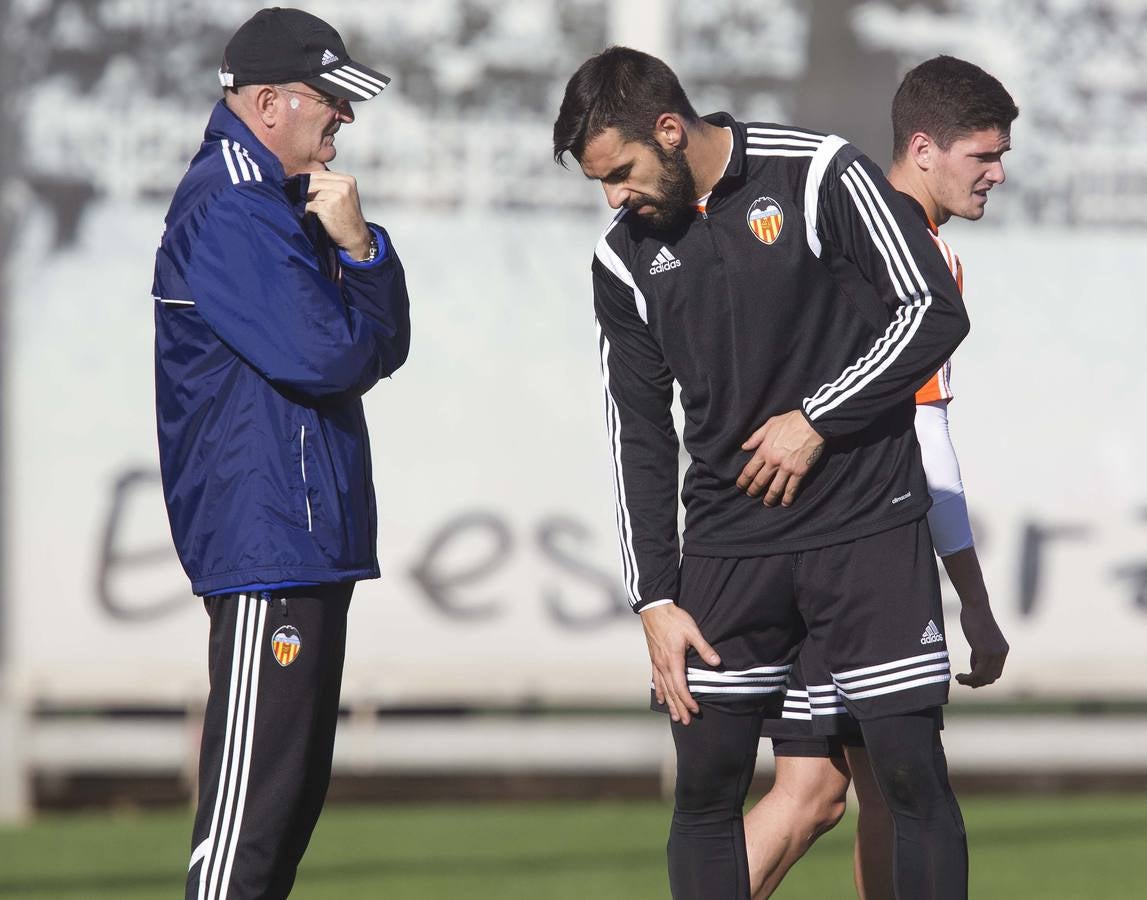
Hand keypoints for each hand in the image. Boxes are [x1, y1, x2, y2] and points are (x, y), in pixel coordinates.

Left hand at [305, 171, 371, 259]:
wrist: (355, 236)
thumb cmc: (347, 217)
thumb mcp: (344, 196)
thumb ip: (330, 185)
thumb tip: (305, 178)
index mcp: (347, 180)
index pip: (321, 174)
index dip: (308, 179)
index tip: (299, 184)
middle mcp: (343, 186)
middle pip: (314, 181)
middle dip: (304, 188)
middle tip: (295, 194)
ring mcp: (336, 196)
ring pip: (310, 192)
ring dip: (303, 198)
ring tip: (301, 203)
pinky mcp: (328, 207)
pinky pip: (309, 204)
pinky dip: (305, 209)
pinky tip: (306, 212)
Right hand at [641, 604, 719, 725]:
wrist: (654, 609)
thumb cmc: (674, 619)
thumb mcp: (692, 632)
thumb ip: (704, 648)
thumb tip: (717, 663)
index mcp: (673, 660)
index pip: (680, 687)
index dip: (688, 700)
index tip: (695, 710)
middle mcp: (663, 665)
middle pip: (671, 692)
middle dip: (679, 707)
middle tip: (686, 721)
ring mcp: (656, 663)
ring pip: (663, 688)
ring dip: (669, 703)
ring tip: (674, 716)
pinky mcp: (653, 658)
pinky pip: (655, 679)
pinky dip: (658, 690)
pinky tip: (660, 698)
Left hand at [736, 410, 824, 506]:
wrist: (813, 423)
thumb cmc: (792, 421)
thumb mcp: (770, 424)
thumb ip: (756, 437)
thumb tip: (744, 447)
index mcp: (764, 450)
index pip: (749, 470)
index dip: (743, 481)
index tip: (740, 486)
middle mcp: (773, 461)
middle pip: (760, 482)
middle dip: (753, 491)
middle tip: (751, 495)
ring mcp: (787, 468)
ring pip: (774, 489)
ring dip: (769, 498)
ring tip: (767, 503)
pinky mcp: (800, 472)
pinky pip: (792, 489)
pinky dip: (788, 498)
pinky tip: (785, 503)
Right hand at [954, 602, 1008, 687]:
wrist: (976, 606)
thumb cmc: (974, 618)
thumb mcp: (979, 639)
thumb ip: (979, 654)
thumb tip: (975, 669)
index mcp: (1002, 650)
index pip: (996, 673)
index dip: (983, 678)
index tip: (969, 677)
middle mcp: (1001, 654)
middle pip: (991, 678)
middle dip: (977, 682)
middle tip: (962, 680)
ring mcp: (995, 654)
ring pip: (985, 678)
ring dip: (971, 682)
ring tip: (958, 679)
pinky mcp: (985, 653)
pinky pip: (978, 673)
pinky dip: (968, 678)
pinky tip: (958, 675)